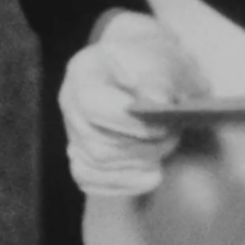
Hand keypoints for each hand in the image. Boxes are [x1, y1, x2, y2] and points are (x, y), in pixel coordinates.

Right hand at [59, 11, 207, 195]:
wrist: (164, 80)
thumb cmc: (165, 68)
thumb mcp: (171, 63)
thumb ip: (162, 78)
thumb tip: (156, 100)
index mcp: (87, 70)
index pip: (92, 105)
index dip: (127, 123)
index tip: (162, 126)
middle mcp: (71, 103)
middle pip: (97, 144)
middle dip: (143, 147)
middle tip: (173, 135)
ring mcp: (73, 132)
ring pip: (98, 165)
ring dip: (141, 161)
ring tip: (168, 143)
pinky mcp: (82, 159)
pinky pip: (93, 182)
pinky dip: (128, 180)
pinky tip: (154, 171)